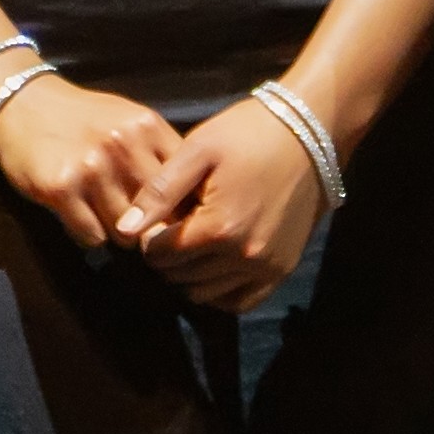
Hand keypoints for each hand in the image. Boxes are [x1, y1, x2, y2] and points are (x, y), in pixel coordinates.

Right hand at [0, 77, 189, 250]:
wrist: (24, 103)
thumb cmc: (84, 118)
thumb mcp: (129, 121)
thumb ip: (159, 153)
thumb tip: (192, 202)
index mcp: (147, 128)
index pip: (185, 184)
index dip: (183, 209)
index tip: (174, 219)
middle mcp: (123, 146)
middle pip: (158, 214)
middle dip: (151, 227)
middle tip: (139, 227)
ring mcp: (91, 168)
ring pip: (126, 232)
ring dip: (118, 232)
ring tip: (105, 215)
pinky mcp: (61, 188)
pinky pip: (92, 237)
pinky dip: (89, 234)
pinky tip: (80, 214)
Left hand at [123, 101, 332, 311]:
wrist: (311, 132)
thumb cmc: (248, 133)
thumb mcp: (197, 150)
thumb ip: (159, 192)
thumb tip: (123, 230)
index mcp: (218, 227)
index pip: (158, 255)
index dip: (149, 236)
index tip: (158, 216)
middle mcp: (243, 257)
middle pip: (179, 277)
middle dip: (167, 256)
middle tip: (173, 227)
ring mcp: (266, 267)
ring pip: (205, 294)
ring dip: (190, 275)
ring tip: (193, 243)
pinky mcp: (283, 269)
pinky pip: (241, 302)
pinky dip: (220, 291)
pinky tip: (214, 265)